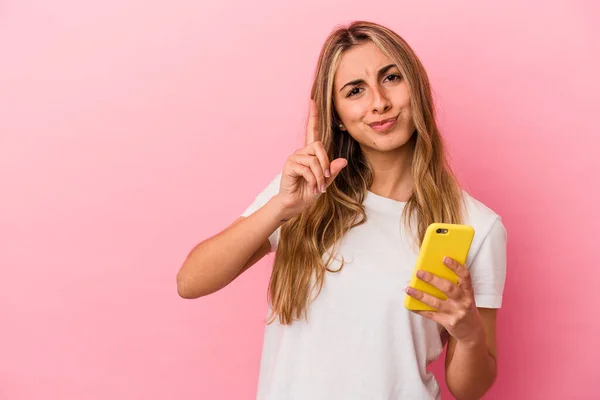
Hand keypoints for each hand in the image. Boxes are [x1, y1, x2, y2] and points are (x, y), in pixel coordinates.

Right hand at [275, 99, 346, 218]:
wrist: (295, 203)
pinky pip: (307, 168)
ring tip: (318, 187)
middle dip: (326, 164)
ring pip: (314, 160)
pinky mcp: (290, 165)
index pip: (313, 131)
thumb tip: (342, 161)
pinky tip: (311, 187)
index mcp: (310, 153)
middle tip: (325, 179)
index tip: (312, 101)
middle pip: (319, 146)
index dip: (313, 116)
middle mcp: (302, 152)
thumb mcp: (325, 182)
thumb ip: (332, 171)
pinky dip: (313, 179)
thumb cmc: (308, 191)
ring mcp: (294, 157)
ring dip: (320, 176)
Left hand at [405, 257, 484, 345]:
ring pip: (436, 303)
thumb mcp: (465, 295)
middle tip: (419, 272)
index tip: (444, 258)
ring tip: (408, 289)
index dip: (456, 267)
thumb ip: (455, 284)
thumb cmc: (465, 306)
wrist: (472, 331)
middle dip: (433, 280)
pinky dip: (419, 309)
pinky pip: (431, 315)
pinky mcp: (448, 322)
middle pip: (448, 289)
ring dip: (421, 295)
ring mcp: (456, 313)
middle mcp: (464, 301)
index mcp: (468, 291)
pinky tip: (410, 304)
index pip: (465, 276)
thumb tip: (434, 268)